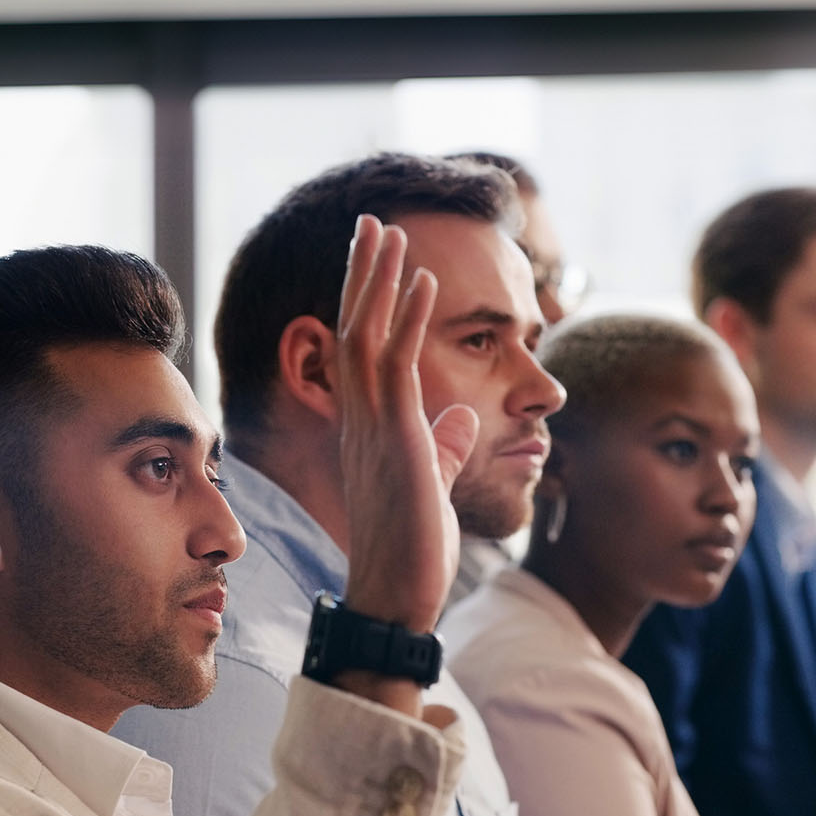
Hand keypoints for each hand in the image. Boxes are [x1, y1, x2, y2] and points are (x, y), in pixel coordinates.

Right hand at [335, 214, 478, 635]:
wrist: (396, 595)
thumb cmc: (413, 551)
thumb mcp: (433, 486)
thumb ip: (444, 449)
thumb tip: (460, 419)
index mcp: (369, 428)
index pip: (363, 349)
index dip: (370, 299)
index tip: (380, 257)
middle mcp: (360, 419)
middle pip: (355, 326)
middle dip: (364, 271)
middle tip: (371, 220)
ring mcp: (372, 426)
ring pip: (365, 333)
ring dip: (380, 277)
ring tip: (390, 229)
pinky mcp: (394, 437)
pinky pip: (394, 364)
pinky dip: (408, 316)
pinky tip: (425, 280)